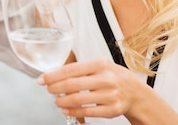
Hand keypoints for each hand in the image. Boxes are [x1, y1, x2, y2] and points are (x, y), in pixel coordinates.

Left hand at [38, 58, 177, 123]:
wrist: (136, 92)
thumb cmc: (113, 77)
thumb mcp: (100, 66)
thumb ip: (80, 69)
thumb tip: (55, 75)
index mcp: (100, 64)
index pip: (71, 69)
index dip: (53, 75)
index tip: (42, 79)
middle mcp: (106, 79)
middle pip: (72, 85)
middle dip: (55, 88)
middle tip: (48, 89)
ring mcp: (110, 95)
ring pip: (78, 100)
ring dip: (62, 101)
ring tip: (56, 100)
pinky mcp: (112, 110)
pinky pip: (87, 112)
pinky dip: (73, 111)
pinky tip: (66, 109)